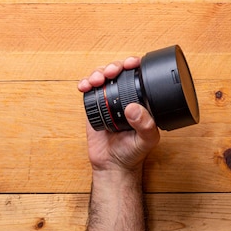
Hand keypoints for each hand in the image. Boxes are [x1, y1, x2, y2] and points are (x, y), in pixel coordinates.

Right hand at [78, 56, 159, 171]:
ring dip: (98, 72)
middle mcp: (124, 98)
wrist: (112, 166)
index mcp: (140, 101)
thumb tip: (134, 108)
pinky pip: (88, 91)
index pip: (137, 77)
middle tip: (112, 71)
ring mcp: (107, 102)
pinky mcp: (93, 108)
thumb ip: (145, 126)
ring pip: (102, 77)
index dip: (134, 65)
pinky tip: (84, 86)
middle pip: (118, 72)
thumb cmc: (132, 154)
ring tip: (97, 79)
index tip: (131, 64)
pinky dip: (85, 83)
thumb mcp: (146, 140)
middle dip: (114, 67)